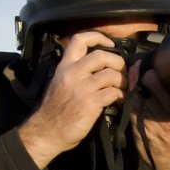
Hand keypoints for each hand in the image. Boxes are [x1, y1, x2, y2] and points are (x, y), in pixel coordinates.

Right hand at [19, 32, 126, 169]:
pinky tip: (119, 101)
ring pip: (111, 74)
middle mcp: (73, 73)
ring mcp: (82, 87)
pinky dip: (121, 96)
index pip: (80, 40)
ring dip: (122, 81)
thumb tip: (97, 68)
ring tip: (123, 89)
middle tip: (122, 72)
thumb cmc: (54, 111)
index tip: (110, 44)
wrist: (46, 132)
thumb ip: (75, 73)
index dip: (98, 37)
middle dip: (117, 62)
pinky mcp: (90, 103)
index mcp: (64, 66)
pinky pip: (113, 92)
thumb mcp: (59, 83)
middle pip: (101, 56)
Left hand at [129, 66, 169, 169]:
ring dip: (133, 86)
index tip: (152, 68)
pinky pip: (130, 110)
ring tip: (132, 75)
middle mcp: (164, 118)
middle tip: (140, 68)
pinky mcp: (137, 131)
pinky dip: (128, 99)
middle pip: (147, 90)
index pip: (164, 89)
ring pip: (136, 99)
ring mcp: (148, 125)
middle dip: (142, 77)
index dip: (154, 76)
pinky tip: (128, 91)